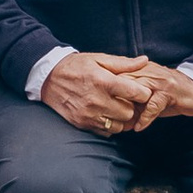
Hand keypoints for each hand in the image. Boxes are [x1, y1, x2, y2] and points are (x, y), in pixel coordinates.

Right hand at [39, 51, 153, 135]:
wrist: (48, 78)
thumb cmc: (76, 66)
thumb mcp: (99, 59)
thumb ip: (124, 63)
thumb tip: (144, 61)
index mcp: (103, 81)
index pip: (136, 93)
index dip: (143, 93)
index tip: (140, 91)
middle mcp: (96, 100)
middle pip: (129, 113)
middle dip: (131, 107)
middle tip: (126, 100)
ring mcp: (88, 115)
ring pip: (119, 126)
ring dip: (120, 118)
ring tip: (115, 107)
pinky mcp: (82, 124)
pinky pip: (106, 132)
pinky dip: (109, 125)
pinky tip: (104, 114)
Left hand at [110, 58, 192, 130]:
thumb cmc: (168, 94)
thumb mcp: (146, 92)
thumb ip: (129, 98)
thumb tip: (110, 113)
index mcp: (138, 68)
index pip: (115, 75)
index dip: (104, 89)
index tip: (96, 104)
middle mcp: (146, 71)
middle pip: (122, 82)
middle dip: (112, 100)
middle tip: (104, 117)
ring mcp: (158, 80)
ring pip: (136, 93)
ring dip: (127, 112)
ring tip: (120, 125)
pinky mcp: (169, 92)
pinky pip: (152, 106)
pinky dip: (144, 118)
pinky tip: (138, 128)